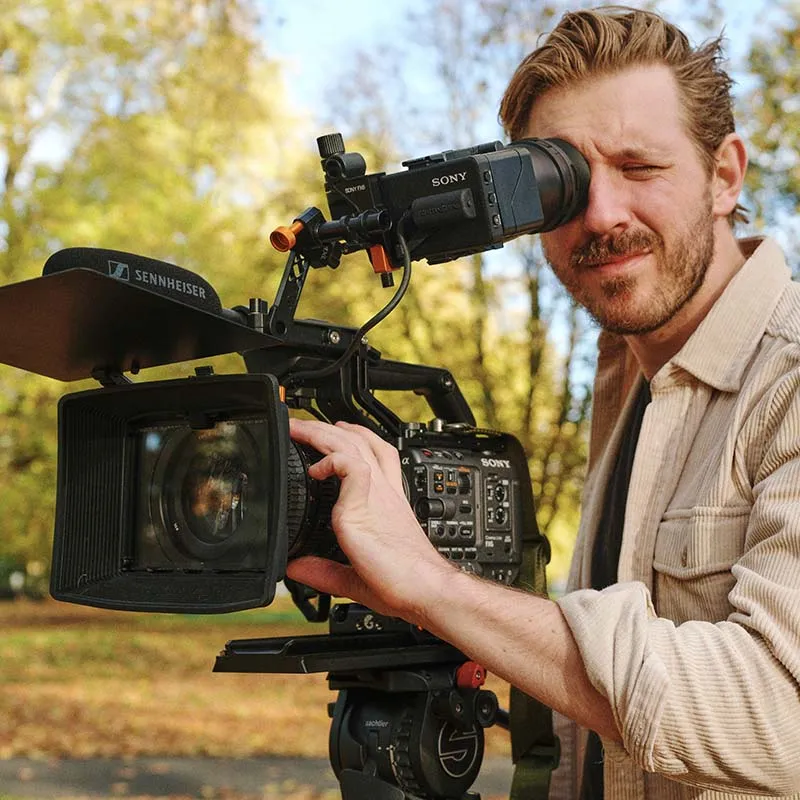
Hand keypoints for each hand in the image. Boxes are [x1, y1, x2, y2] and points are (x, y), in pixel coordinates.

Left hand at [286, 418, 455, 623]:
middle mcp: (384, 492)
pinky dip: (330, 460)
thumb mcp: (354, 575)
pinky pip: (348, 464)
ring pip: (350, 444)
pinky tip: (315, 471)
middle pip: (359, 441)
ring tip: (298, 430)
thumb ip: (324, 570)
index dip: (359, 437)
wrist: (424, 590)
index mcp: (388, 502)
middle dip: (329, 427)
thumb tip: (297, 568)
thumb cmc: (404, 583)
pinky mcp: (364, 503)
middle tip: (304, 424)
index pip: (378, 454)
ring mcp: (376, 493)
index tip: (338, 431)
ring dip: (320, 433)